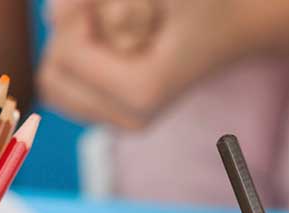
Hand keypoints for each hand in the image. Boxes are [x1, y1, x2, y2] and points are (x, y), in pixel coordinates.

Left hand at [38, 0, 253, 128]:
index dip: (75, 14)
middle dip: (68, 37)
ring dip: (69, 49)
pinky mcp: (115, 118)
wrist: (238, 24)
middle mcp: (130, 119)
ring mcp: (122, 124)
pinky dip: (74, 62)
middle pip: (52, 75)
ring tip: (110, 31)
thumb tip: (50, 14)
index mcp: (141, 92)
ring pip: (53, 85)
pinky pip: (64, 91)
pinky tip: (107, 45)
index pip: (65, 55)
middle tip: (106, 15)